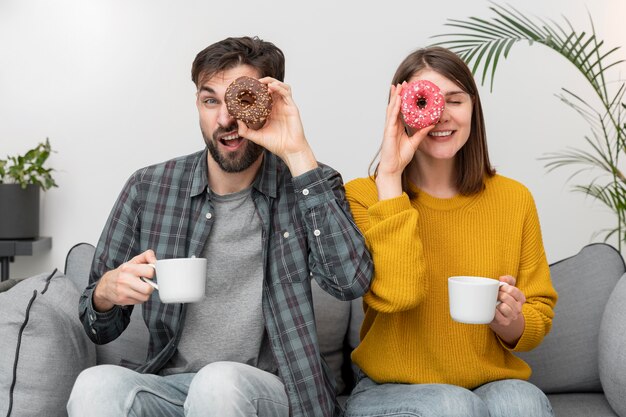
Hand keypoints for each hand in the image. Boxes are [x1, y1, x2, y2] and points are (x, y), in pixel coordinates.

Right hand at [92, 250, 157, 311]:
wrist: (105, 285)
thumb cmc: (123, 272)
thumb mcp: (134, 261)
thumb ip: (147, 256)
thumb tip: (156, 261)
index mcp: (128, 268)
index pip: (150, 271)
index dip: (152, 273)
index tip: (149, 274)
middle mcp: (125, 279)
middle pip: (148, 289)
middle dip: (150, 286)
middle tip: (146, 283)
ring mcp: (123, 291)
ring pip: (145, 297)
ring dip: (146, 293)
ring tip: (141, 288)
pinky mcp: (122, 300)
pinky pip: (140, 301)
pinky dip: (140, 298)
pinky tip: (135, 293)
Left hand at [237, 77, 317, 175]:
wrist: (289, 151)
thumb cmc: (277, 144)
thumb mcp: (257, 137)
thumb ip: (245, 131)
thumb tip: (236, 121)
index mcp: (271, 112)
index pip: (264, 96)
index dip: (256, 90)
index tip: (246, 88)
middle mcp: (279, 107)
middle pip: (272, 88)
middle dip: (263, 82)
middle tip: (253, 82)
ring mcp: (286, 106)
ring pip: (280, 87)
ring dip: (272, 82)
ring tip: (262, 82)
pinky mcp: (292, 108)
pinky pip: (286, 93)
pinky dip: (279, 87)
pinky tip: (271, 87)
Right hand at [376, 83, 434, 199]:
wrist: (393, 168)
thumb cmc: (400, 157)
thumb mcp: (415, 143)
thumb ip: (422, 133)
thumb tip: (431, 125)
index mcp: (398, 127)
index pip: (400, 110)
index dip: (403, 100)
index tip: (406, 90)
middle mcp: (392, 125)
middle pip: (395, 106)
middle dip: (398, 94)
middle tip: (402, 83)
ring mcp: (389, 127)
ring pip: (392, 108)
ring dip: (395, 96)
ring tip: (398, 86)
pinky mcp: (388, 131)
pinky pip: (392, 116)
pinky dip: (394, 107)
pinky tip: (397, 99)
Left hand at [489, 275, 525, 344]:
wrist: (500, 315)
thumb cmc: (503, 298)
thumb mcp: (508, 287)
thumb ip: (508, 279)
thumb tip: (502, 279)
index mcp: (521, 299)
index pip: (515, 291)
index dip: (505, 288)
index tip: (500, 287)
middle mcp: (518, 308)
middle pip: (507, 298)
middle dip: (499, 294)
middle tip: (496, 295)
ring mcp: (512, 316)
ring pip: (504, 307)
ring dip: (497, 303)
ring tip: (495, 302)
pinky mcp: (504, 322)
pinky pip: (498, 316)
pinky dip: (494, 311)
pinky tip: (493, 309)